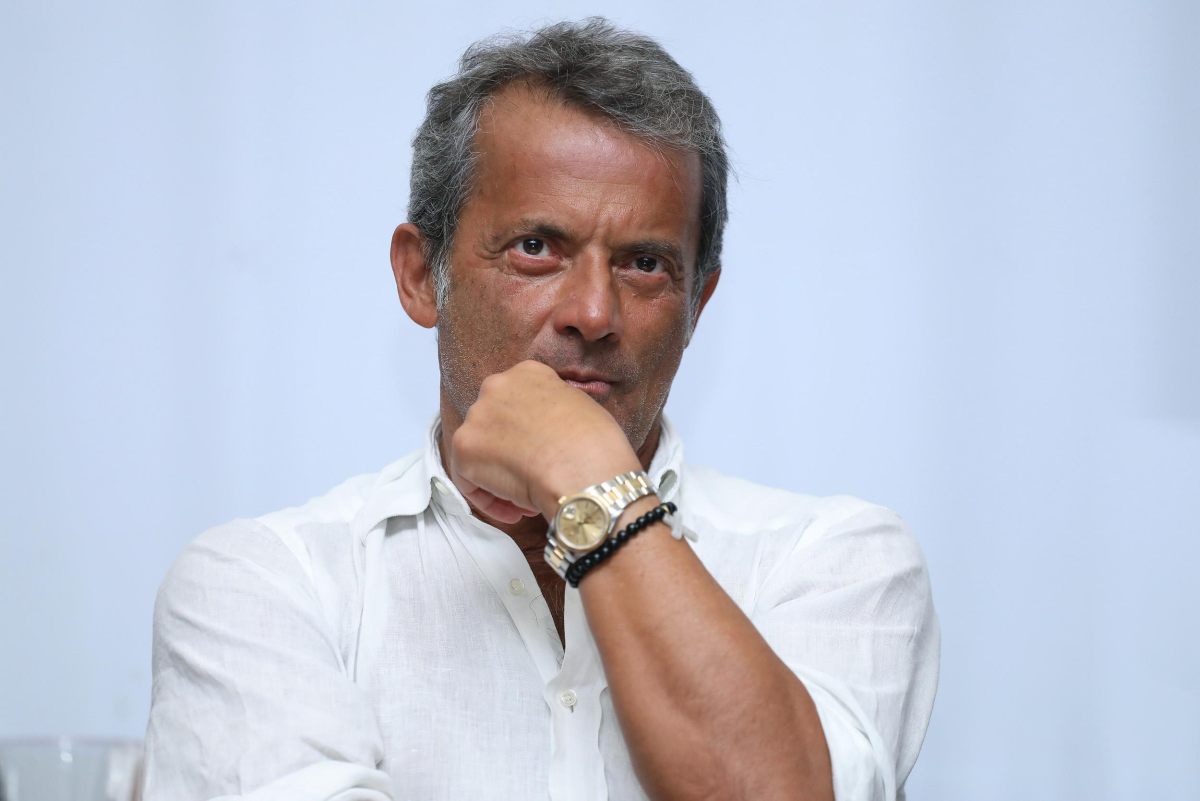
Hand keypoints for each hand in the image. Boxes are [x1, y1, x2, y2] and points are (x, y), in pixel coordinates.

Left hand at [448, 360, 641, 523]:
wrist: (583, 470)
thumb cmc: (596, 444)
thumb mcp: (581, 408)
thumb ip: (554, 411)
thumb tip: (549, 428)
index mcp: (528, 373)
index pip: (518, 401)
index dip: (529, 431)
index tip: (544, 451)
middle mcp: (496, 386)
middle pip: (494, 424)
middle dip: (510, 453)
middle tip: (533, 476)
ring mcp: (476, 416)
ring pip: (480, 452)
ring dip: (500, 477)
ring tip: (527, 500)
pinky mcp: (464, 448)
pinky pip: (469, 480)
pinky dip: (490, 499)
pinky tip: (517, 509)